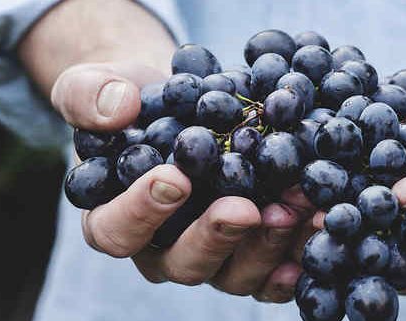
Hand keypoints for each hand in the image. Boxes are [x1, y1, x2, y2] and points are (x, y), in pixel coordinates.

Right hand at [51, 62, 314, 301]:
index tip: (175, 178)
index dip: (141, 212)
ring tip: (294, 209)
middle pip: (183, 263)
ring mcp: (212, 255)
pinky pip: (272, 271)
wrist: (182, 105)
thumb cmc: (134, 102)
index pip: (116, 231)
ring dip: (266, 246)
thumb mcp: (96, 85)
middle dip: (216, 237)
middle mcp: (163, 248)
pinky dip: (296, 257)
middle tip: (244, 208)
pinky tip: (316, 231)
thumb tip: (117, 109)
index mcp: (115, 218)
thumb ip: (89, 96)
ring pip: (234, 273)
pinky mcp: (250, 251)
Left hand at [290, 84, 405, 294]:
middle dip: (366, 236)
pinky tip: (280, 199)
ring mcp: (378, 239)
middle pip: (396, 258)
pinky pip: (327, 230)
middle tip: (334, 217)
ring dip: (324, 234)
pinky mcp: (346, 226)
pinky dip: (304, 215)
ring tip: (297, 211)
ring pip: (354, 252)